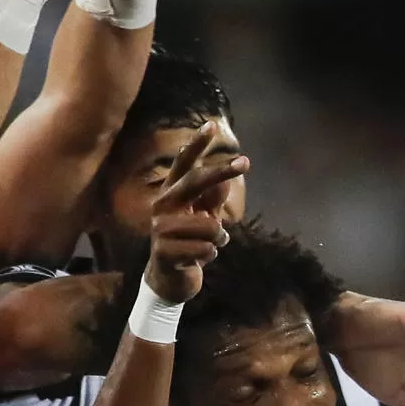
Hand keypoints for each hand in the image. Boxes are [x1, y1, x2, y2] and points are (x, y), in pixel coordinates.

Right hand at [146, 123, 247, 303]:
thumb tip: (224, 181)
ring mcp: (160, 229)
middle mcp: (162, 207)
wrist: (170, 279)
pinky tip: (198, 260)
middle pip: (195, 182)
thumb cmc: (190, 244)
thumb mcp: (204, 220)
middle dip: (221, 171)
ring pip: (210, 226)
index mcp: (171, 195)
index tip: (211, 126)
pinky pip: (206, 249)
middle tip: (244, 161)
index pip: (184, 166)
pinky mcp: (164, 252)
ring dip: (218, 240)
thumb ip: (212, 200)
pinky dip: (210, 256)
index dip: (196, 146)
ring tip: (207, 247)